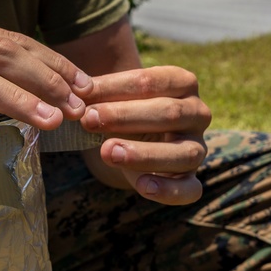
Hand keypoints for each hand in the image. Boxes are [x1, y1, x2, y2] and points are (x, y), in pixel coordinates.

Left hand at [79, 65, 210, 204]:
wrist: (129, 141)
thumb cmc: (120, 110)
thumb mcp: (111, 96)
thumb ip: (97, 92)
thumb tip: (71, 92)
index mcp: (182, 83)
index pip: (152, 80)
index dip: (116, 87)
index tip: (83, 94)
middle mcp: (197, 113)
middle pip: (168, 112)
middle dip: (125, 116)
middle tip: (89, 120)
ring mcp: (198, 147)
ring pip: (183, 152)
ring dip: (144, 153)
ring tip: (107, 151)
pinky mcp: (192, 179)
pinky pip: (189, 189)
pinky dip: (168, 190)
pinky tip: (142, 186)